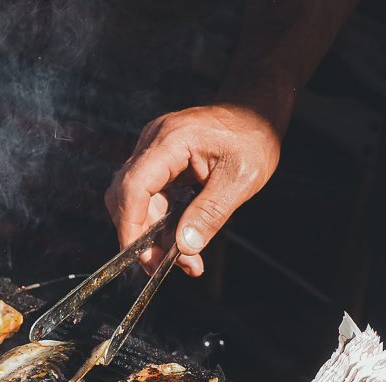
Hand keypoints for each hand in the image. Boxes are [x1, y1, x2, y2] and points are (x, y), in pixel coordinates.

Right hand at [105, 104, 280, 275]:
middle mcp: (154, 141)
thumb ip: (210, 213)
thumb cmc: (255, 137)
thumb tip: (183, 247)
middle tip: (163, 266)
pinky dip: (161, 221)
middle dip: (141, 236)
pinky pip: (149, 195)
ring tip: (184, 260)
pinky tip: (181, 240)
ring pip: (135, 200)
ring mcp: (153, 149)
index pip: (133, 186)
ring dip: (153, 233)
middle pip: (126, 196)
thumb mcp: (241, 179)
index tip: (141, 257)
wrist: (258, 112)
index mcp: (172, 139)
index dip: (131, 226)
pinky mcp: (159, 160)